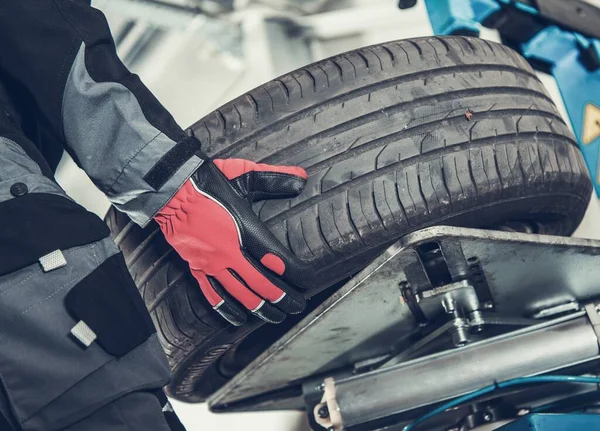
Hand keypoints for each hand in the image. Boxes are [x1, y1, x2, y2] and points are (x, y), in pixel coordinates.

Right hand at [155, 155, 310, 325]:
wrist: (169, 188)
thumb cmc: (206, 181)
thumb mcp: (244, 174)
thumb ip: (275, 178)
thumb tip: (302, 178)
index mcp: (245, 230)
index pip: (277, 260)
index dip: (296, 274)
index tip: (308, 281)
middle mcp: (230, 252)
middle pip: (262, 284)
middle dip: (283, 298)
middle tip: (297, 306)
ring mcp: (212, 263)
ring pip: (240, 294)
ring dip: (260, 308)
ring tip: (276, 317)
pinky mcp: (196, 267)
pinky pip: (213, 295)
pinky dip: (227, 309)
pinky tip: (238, 319)